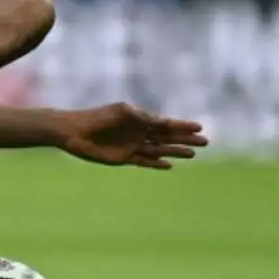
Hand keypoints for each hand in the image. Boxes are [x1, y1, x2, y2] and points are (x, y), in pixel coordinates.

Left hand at [55, 103, 207, 169]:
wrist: (74, 131)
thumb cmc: (97, 118)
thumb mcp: (122, 113)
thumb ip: (142, 117)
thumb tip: (162, 122)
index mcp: (138, 118)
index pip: (166, 123)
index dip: (183, 125)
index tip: (200, 126)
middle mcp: (138, 132)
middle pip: (167, 137)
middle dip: (185, 139)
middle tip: (205, 142)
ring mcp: (132, 145)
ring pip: (159, 150)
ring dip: (175, 151)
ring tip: (192, 154)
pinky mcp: (123, 158)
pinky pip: (145, 162)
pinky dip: (156, 164)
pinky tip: (169, 165)